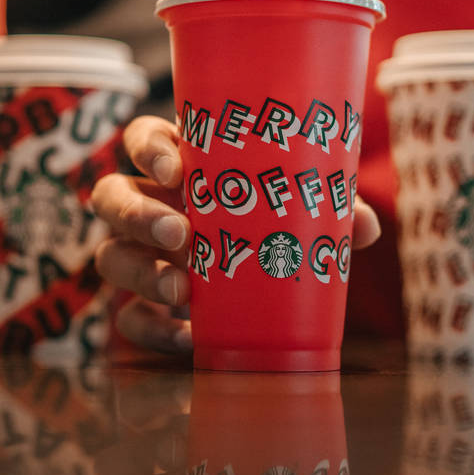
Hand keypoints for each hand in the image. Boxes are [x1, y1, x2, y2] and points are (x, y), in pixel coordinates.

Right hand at [90, 116, 382, 353]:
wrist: (259, 298)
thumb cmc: (270, 226)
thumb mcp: (297, 212)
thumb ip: (326, 211)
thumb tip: (365, 228)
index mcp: (178, 165)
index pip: (142, 139)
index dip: (150, 150)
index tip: (177, 169)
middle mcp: (145, 205)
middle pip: (110, 196)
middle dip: (138, 214)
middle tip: (181, 233)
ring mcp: (136, 256)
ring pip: (109, 256)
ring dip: (143, 272)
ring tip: (184, 290)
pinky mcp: (137, 306)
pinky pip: (128, 318)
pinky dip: (154, 328)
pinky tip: (188, 335)